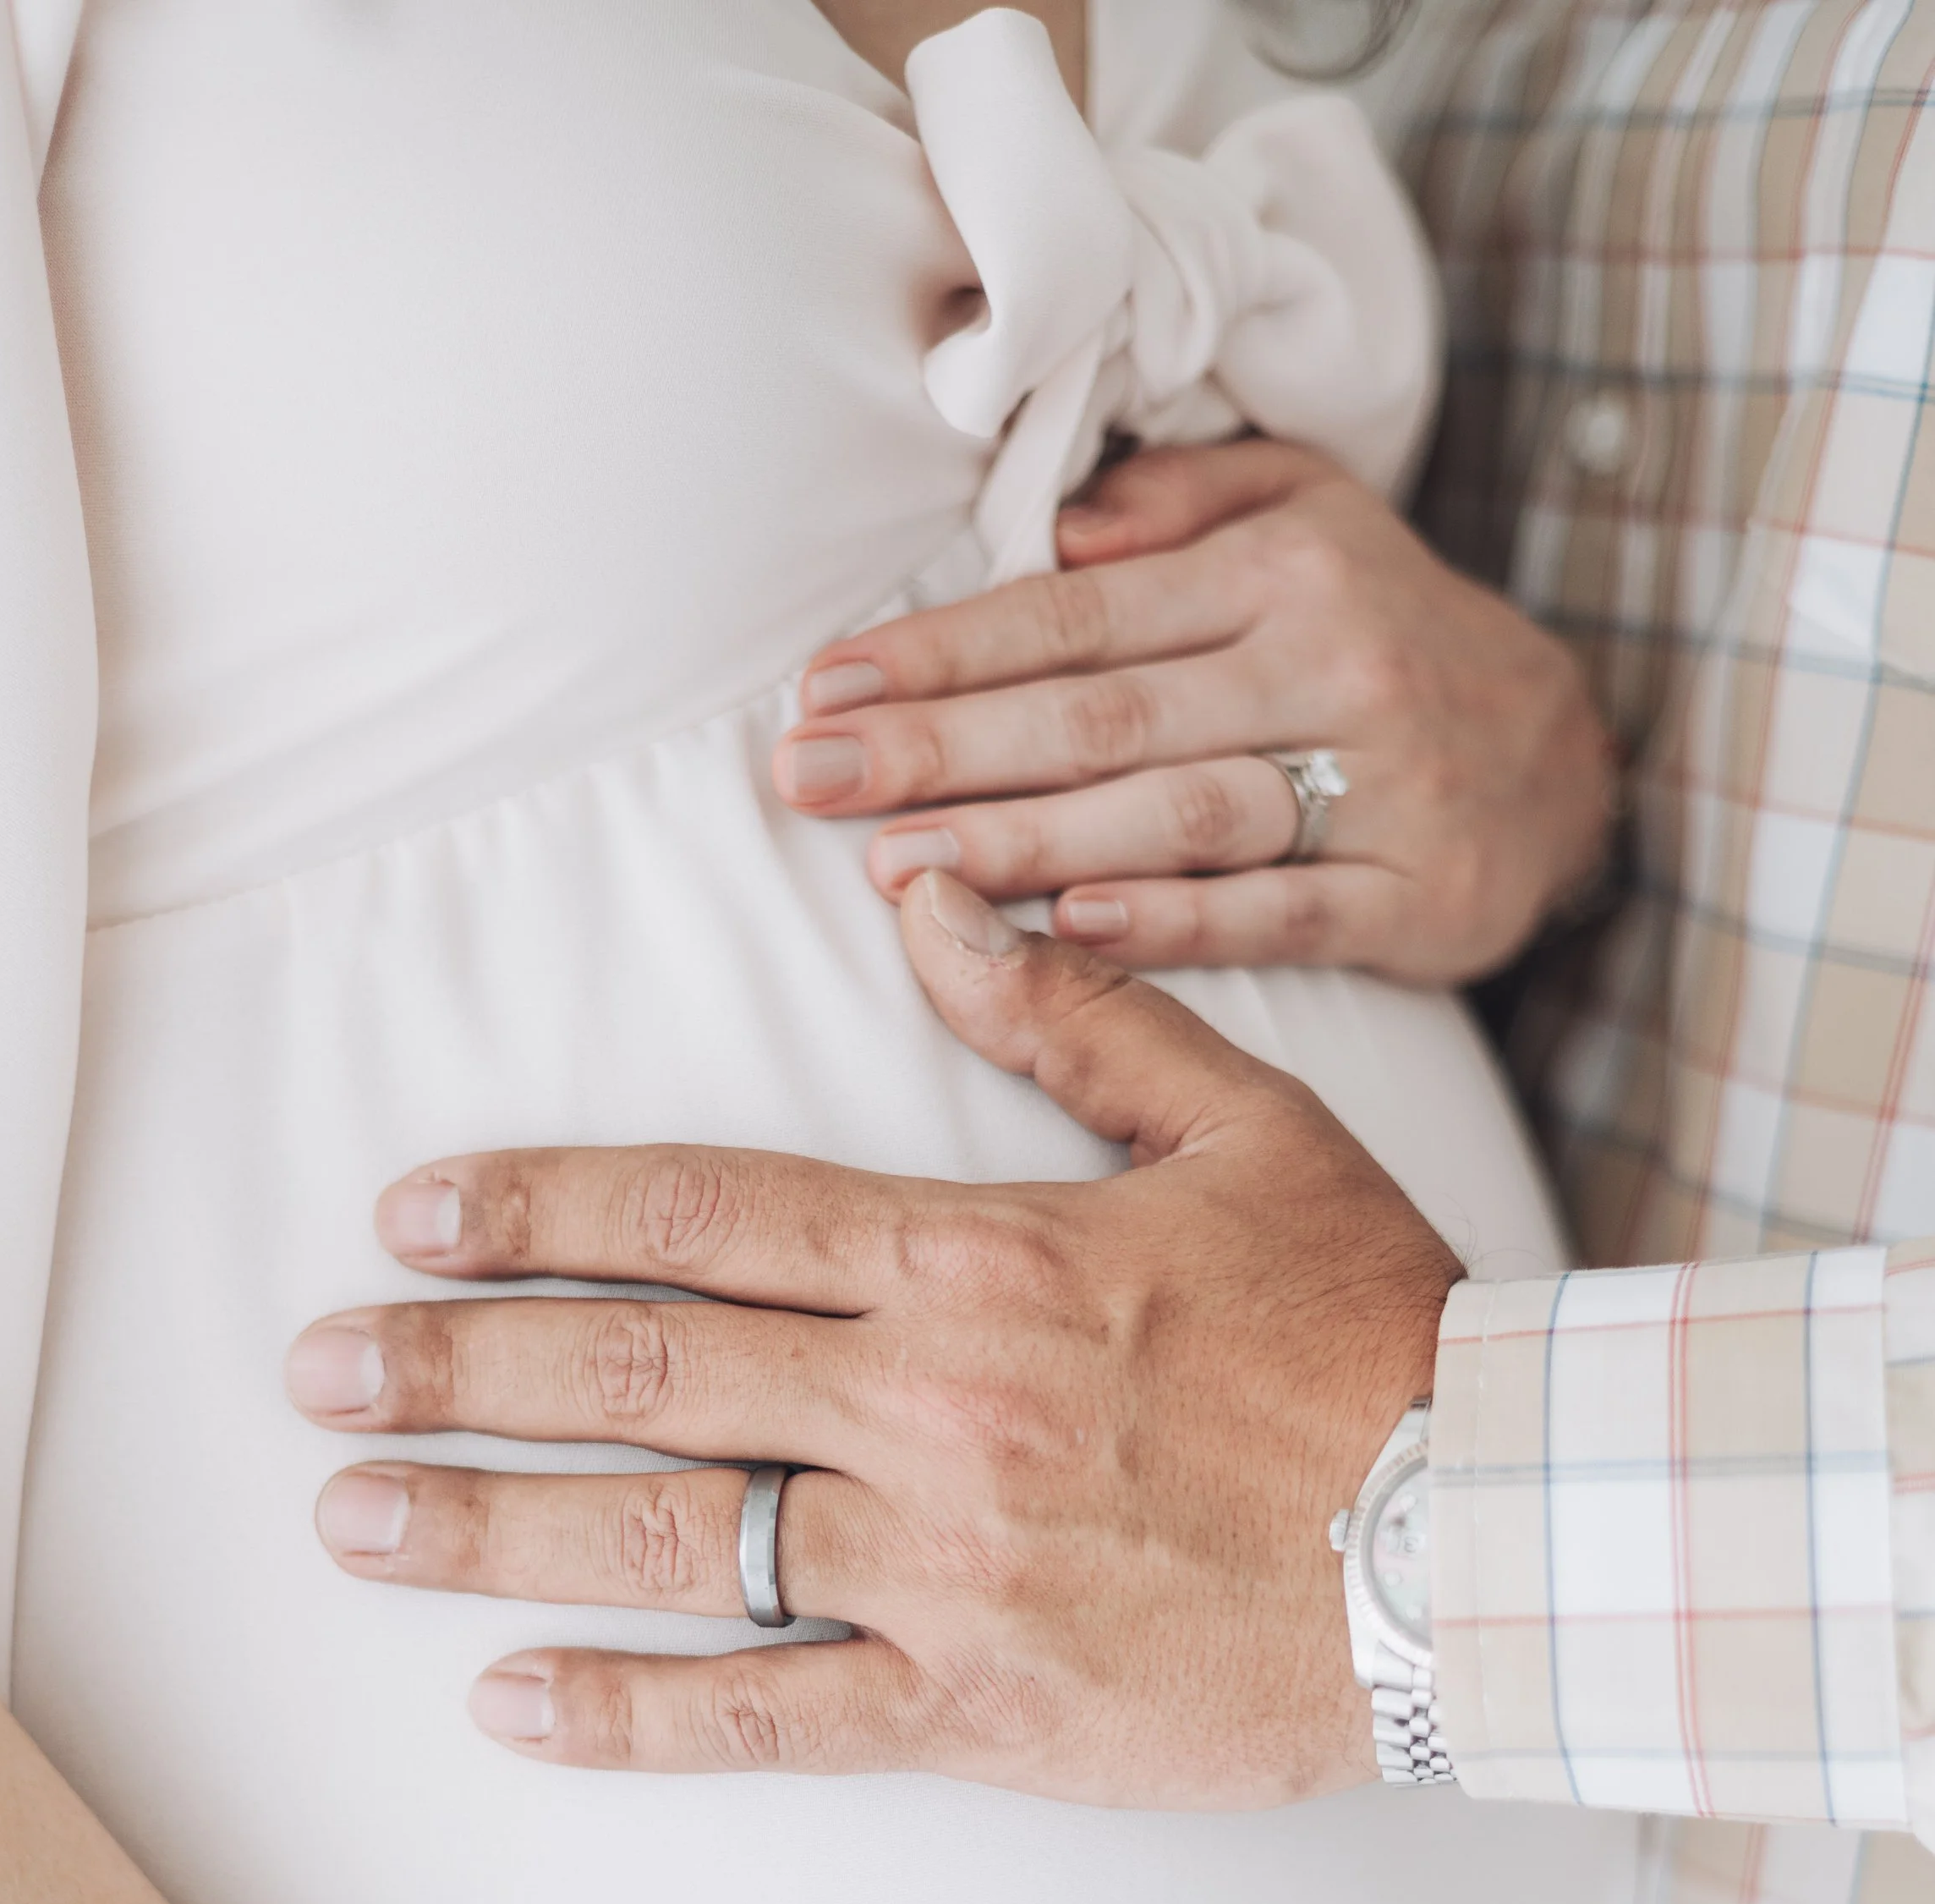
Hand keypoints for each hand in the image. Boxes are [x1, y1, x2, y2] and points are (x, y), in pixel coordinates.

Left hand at [288, 871, 1457, 1808]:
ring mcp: (940, 1564)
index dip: (537, 1208)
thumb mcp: (1245, 1128)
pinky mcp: (975, 1703)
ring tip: (348, 1515)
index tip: (413, 1216)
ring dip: (487, 1526)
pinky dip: (631, 1717)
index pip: (702, 1210)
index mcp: (973, 1258)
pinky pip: (768, 1716)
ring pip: (667, 1538)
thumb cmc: (1371, 1328)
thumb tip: (927, 905)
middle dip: (453, 1364)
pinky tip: (509, 1710)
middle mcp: (926, 1406)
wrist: (1483, 1541)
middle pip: (639, 1368)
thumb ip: (1074, 1013)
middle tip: (309, 1368)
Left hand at [772, 439, 1615, 985]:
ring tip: (897, 870)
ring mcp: (1375, 786)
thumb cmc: (1386, 633)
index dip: (943, 653)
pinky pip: (1276, 912)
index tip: (824, 689)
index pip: (1075, 612)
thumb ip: (1183, 500)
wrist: (1568, 761)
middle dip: (942, 749)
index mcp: (1279, 569)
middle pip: (1102, 715)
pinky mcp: (1412, 897)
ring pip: (1173, 814)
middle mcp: (1325, 665)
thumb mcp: (1310, 515)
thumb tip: (1060, 528)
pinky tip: (1068, 927)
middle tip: (812, 780)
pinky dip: (1172, 920)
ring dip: (1026, 843)